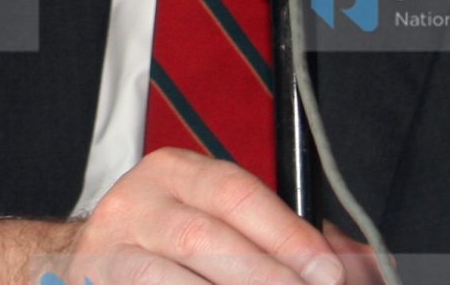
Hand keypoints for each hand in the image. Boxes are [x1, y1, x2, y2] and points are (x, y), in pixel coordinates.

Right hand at [0, 150, 359, 284]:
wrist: (92, 269)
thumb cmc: (178, 249)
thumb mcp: (231, 227)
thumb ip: (293, 241)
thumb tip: (359, 262)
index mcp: (173, 175)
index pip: (231, 192)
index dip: (285, 234)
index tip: (327, 271)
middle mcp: (131, 205)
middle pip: (200, 238)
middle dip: (262, 276)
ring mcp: (105, 252)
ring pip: (162, 276)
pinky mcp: (90, 284)